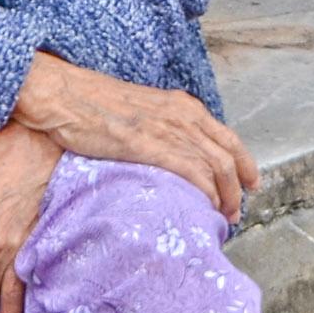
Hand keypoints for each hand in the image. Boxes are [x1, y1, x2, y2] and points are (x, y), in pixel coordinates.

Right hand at [13, 52, 257, 218]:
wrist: (62, 95)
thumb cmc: (91, 105)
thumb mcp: (139, 111)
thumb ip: (160, 129)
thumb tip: (168, 156)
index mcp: (181, 105)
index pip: (227, 137)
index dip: (244, 163)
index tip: (251, 183)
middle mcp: (182, 115)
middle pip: (227, 155)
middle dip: (238, 188)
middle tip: (238, 211)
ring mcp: (167, 129)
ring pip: (215, 167)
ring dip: (225, 196)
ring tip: (225, 217)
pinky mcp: (150, 145)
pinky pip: (191, 172)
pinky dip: (205, 192)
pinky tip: (206, 208)